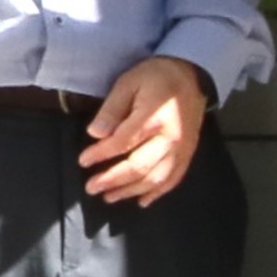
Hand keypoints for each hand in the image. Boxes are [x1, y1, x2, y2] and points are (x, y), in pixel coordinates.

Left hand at [80, 55, 210, 206]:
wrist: (192, 75)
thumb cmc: (155, 77)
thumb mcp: (128, 83)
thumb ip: (112, 109)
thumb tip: (95, 134)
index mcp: (153, 118)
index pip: (122, 142)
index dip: (101, 154)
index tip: (83, 161)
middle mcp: (170, 138)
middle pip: (139, 166)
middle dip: (113, 179)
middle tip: (91, 188)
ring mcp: (181, 149)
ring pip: (156, 178)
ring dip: (131, 191)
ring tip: (110, 197)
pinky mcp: (188, 154)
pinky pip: (173, 179)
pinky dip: (157, 193)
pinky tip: (142, 201)